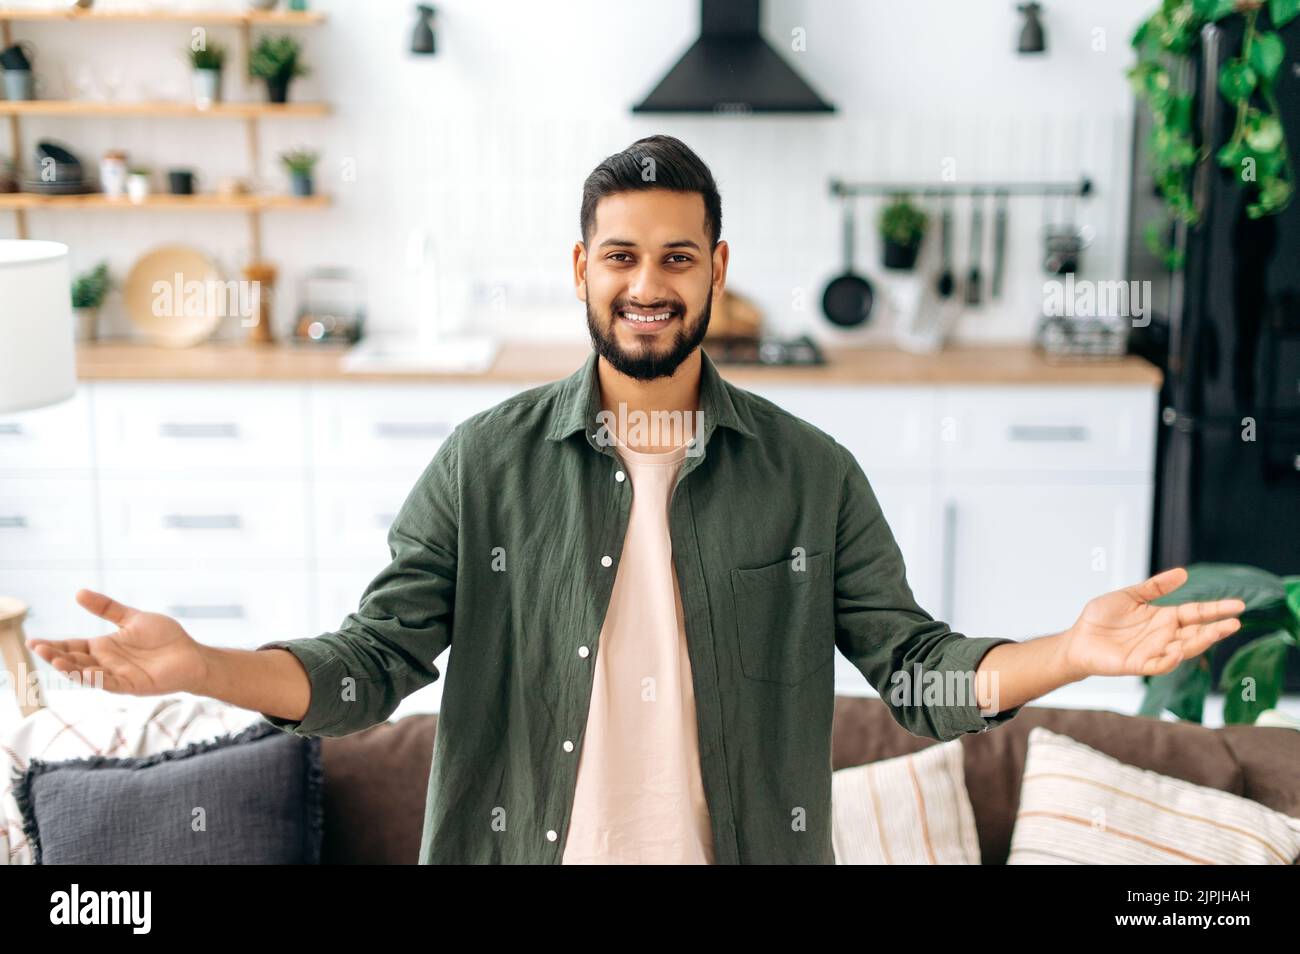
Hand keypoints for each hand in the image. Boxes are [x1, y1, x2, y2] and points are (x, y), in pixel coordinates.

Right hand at [26, 589, 208, 695]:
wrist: (191, 654)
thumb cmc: (164, 637)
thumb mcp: (132, 618)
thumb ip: (106, 608)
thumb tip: (78, 592)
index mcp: (103, 646)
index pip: (72, 646)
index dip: (53, 645)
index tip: (33, 641)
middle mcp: (106, 662)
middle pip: (74, 660)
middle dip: (56, 655)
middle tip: (38, 647)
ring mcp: (117, 675)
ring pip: (87, 674)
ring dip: (71, 668)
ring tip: (56, 660)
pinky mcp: (131, 685)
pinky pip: (110, 683)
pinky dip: (96, 679)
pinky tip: (85, 672)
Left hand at [1060, 567, 1244, 679]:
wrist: (1078, 638)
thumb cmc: (1102, 618)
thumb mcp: (1129, 596)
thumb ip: (1154, 587)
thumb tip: (1182, 573)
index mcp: (1164, 617)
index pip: (1196, 613)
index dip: (1216, 609)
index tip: (1237, 605)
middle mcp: (1164, 635)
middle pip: (1196, 632)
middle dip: (1216, 629)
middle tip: (1234, 623)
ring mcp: (1154, 651)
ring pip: (1184, 649)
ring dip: (1199, 642)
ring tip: (1215, 632)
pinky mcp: (1139, 664)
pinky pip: (1159, 664)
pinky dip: (1169, 659)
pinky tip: (1176, 650)